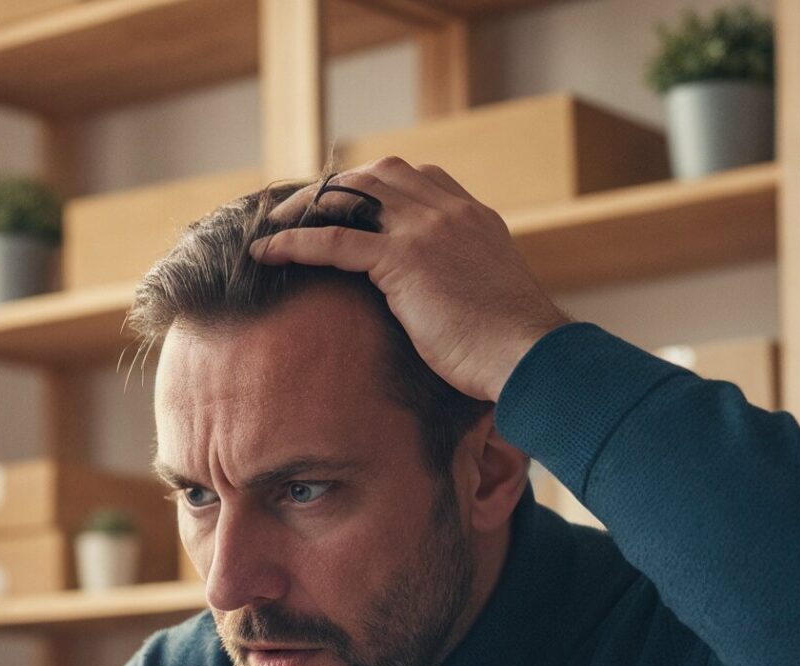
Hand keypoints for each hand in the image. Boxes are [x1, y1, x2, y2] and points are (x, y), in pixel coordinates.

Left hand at [249, 159, 572, 402]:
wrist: (531, 357)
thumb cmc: (515, 349)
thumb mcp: (491, 300)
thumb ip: (464, 285)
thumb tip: (443, 310)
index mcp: (474, 218)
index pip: (416, 178)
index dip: (375, 186)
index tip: (346, 204)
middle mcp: (450, 212)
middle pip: (378, 173)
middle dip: (335, 185)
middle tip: (301, 210)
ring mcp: (427, 230)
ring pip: (352, 194)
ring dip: (307, 205)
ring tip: (274, 223)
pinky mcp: (404, 261)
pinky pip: (335, 240)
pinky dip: (295, 241)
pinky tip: (267, 250)